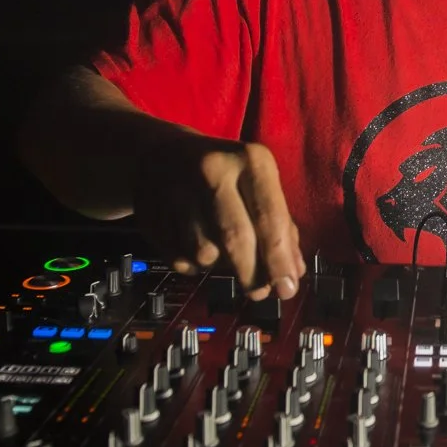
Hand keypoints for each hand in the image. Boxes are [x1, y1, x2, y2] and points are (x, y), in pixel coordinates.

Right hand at [134, 136, 306, 299]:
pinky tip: (197, 246)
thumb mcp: (259, 184)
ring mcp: (179, 192)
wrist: (159, 154)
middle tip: (260, 292)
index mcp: (251, 160)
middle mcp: (214, 171)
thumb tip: (293, 272)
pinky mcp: (153, 214)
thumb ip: (281, 226)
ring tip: (226, 256)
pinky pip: (180, 259)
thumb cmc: (225, 173)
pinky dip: (195, 265)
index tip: (287, 290)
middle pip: (236, 239)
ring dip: (221, 268)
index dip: (279, 260)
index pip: (269, 218)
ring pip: (206, 254)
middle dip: (252, 275)